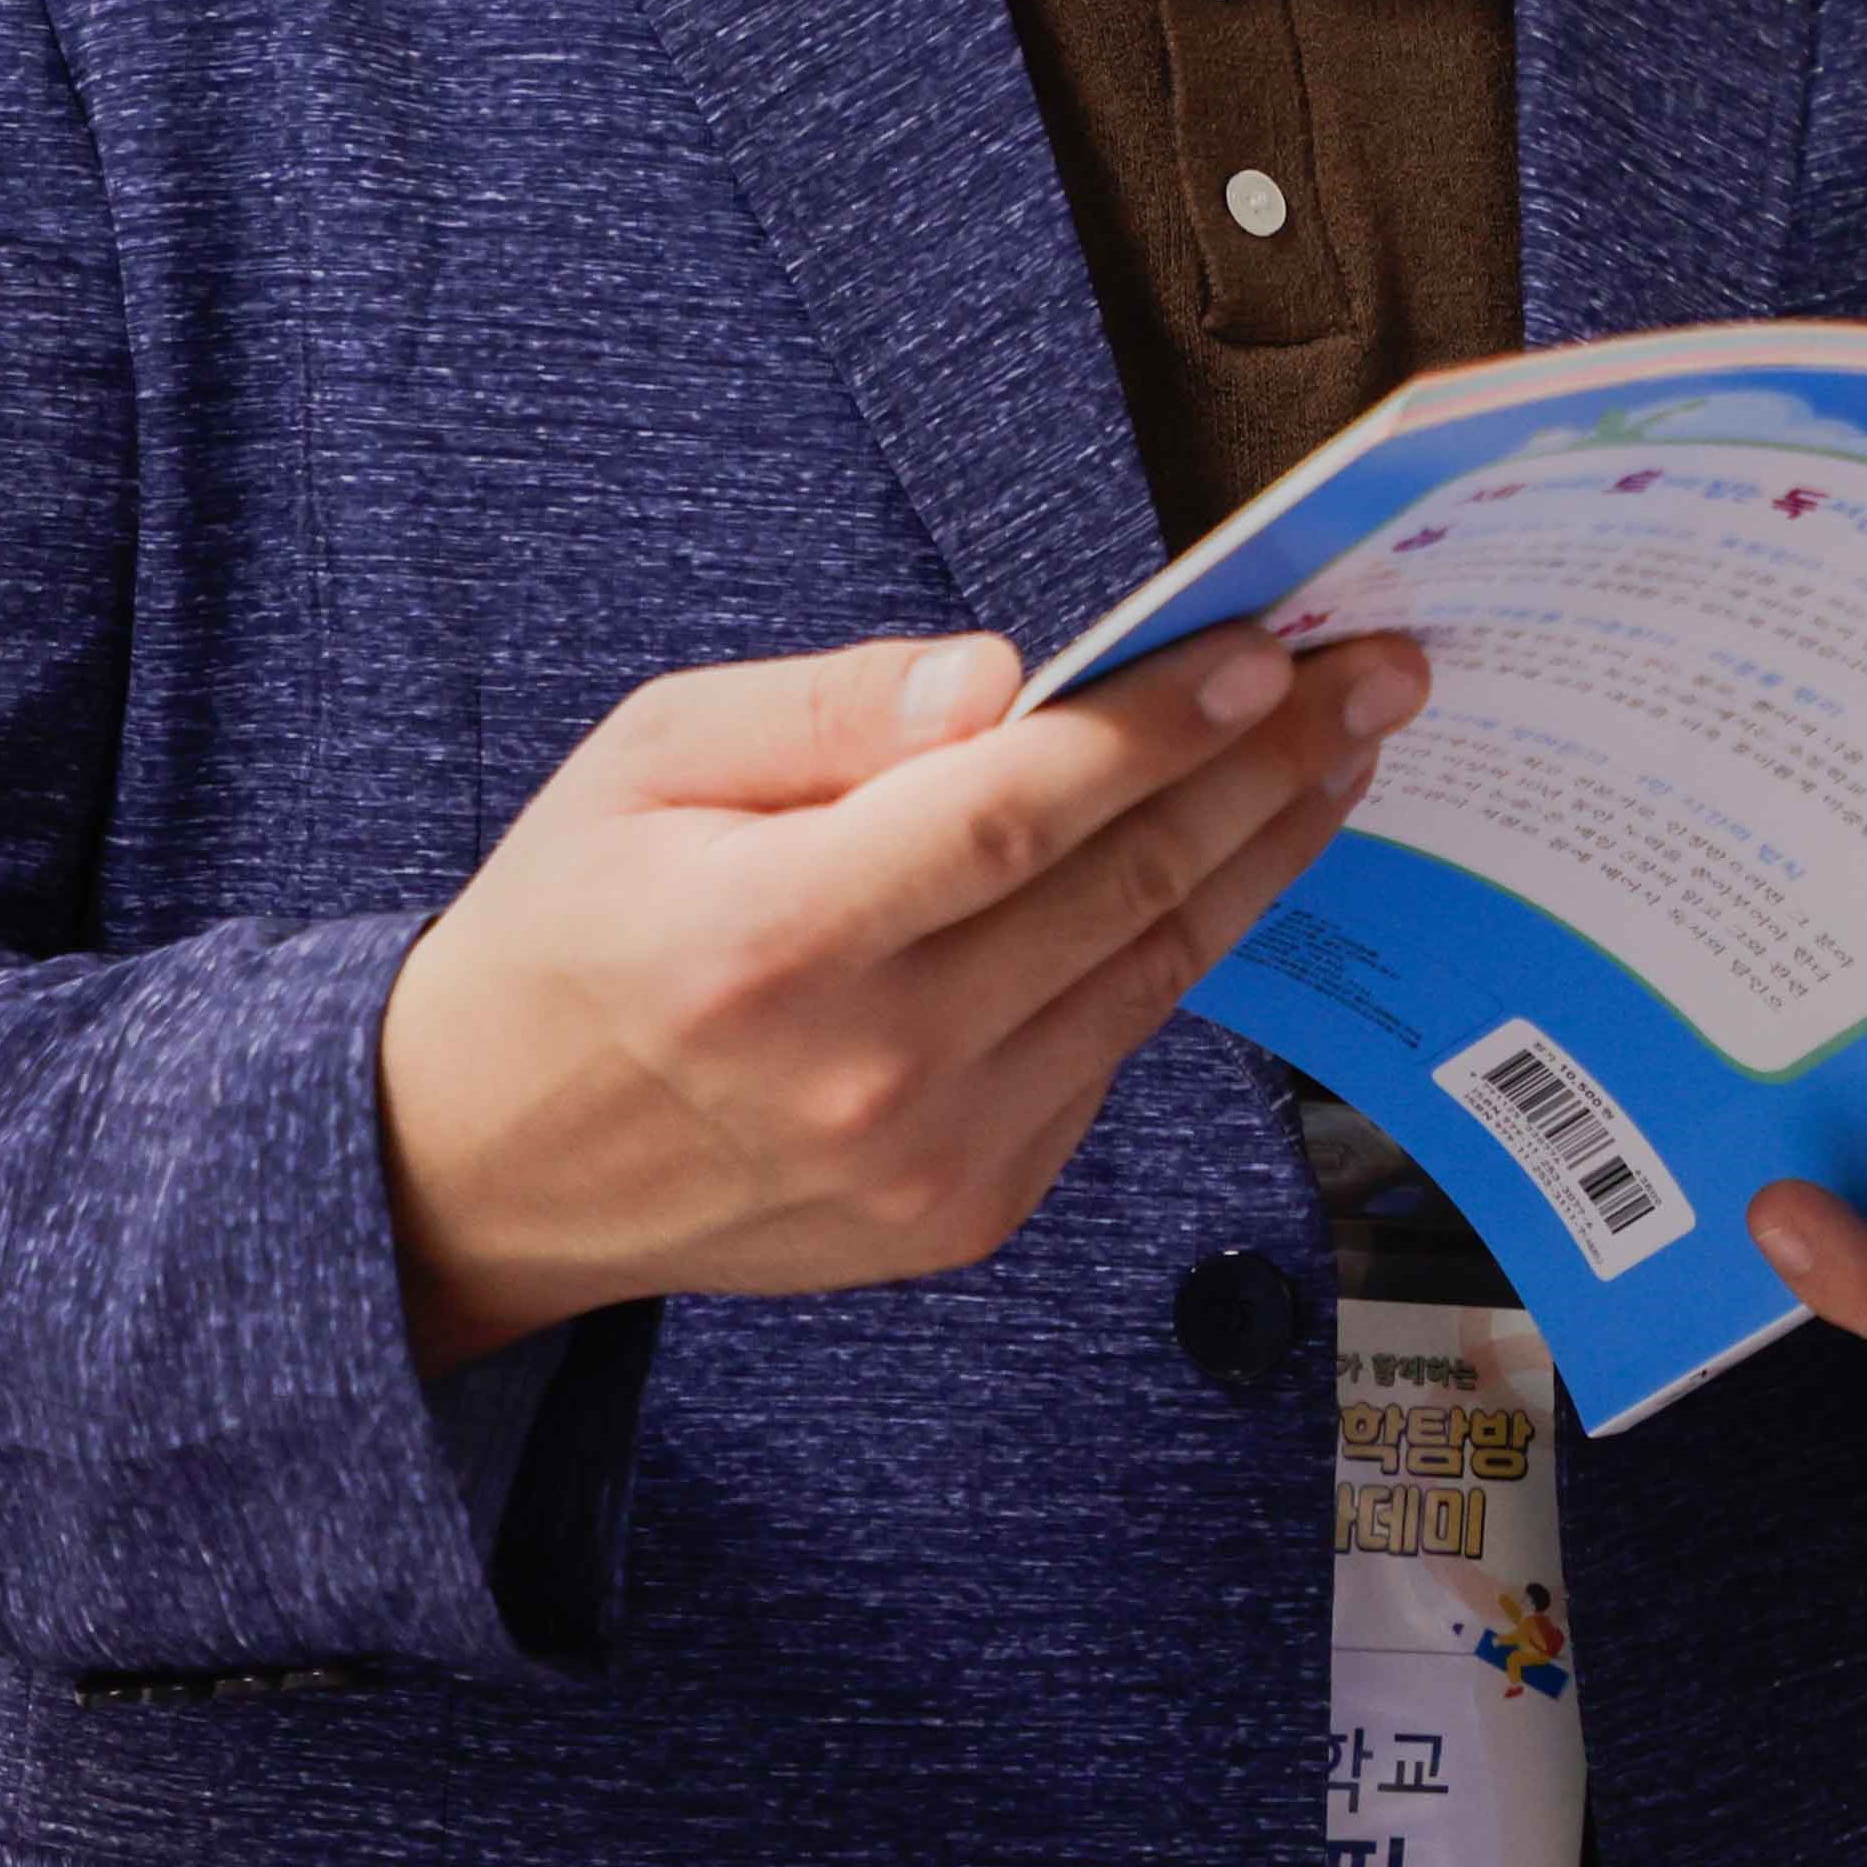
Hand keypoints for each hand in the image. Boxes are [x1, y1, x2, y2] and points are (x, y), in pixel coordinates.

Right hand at [374, 621, 1424, 1373]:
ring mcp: (928, 1163)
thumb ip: (834, 711)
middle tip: (1376, 670)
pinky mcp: (966, 1214)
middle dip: (1271, 765)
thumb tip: (1009, 680)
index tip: (1270, 652)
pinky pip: (1109, 1052)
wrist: (490, 1165)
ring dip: (1264, 851)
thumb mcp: (649, 759)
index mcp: (768, 944)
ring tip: (1343, 747)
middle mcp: (863, 1074)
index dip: (1155, 730)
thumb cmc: (576, 925)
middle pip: (1120, 893)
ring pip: (1150, 976)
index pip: (1011, 817)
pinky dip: (1179, 946)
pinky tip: (1233, 853)